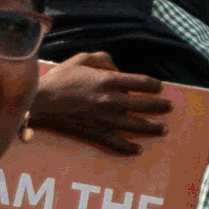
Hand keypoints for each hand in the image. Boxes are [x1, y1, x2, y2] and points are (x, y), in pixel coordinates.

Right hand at [30, 55, 170, 153]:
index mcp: (110, 81)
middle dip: (160, 106)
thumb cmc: (60, 79)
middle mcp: (112, 101)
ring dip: (153, 128)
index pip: (142, 83)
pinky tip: (138, 149)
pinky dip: (129, 148)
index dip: (155, 85)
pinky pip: (117, 143)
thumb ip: (103, 59)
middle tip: (168, 107)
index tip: (160, 87)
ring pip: (137, 126)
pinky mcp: (96, 134)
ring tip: (164, 129)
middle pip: (146, 105)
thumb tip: (117, 67)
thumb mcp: (81, 59)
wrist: (39, 103)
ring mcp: (106, 120)